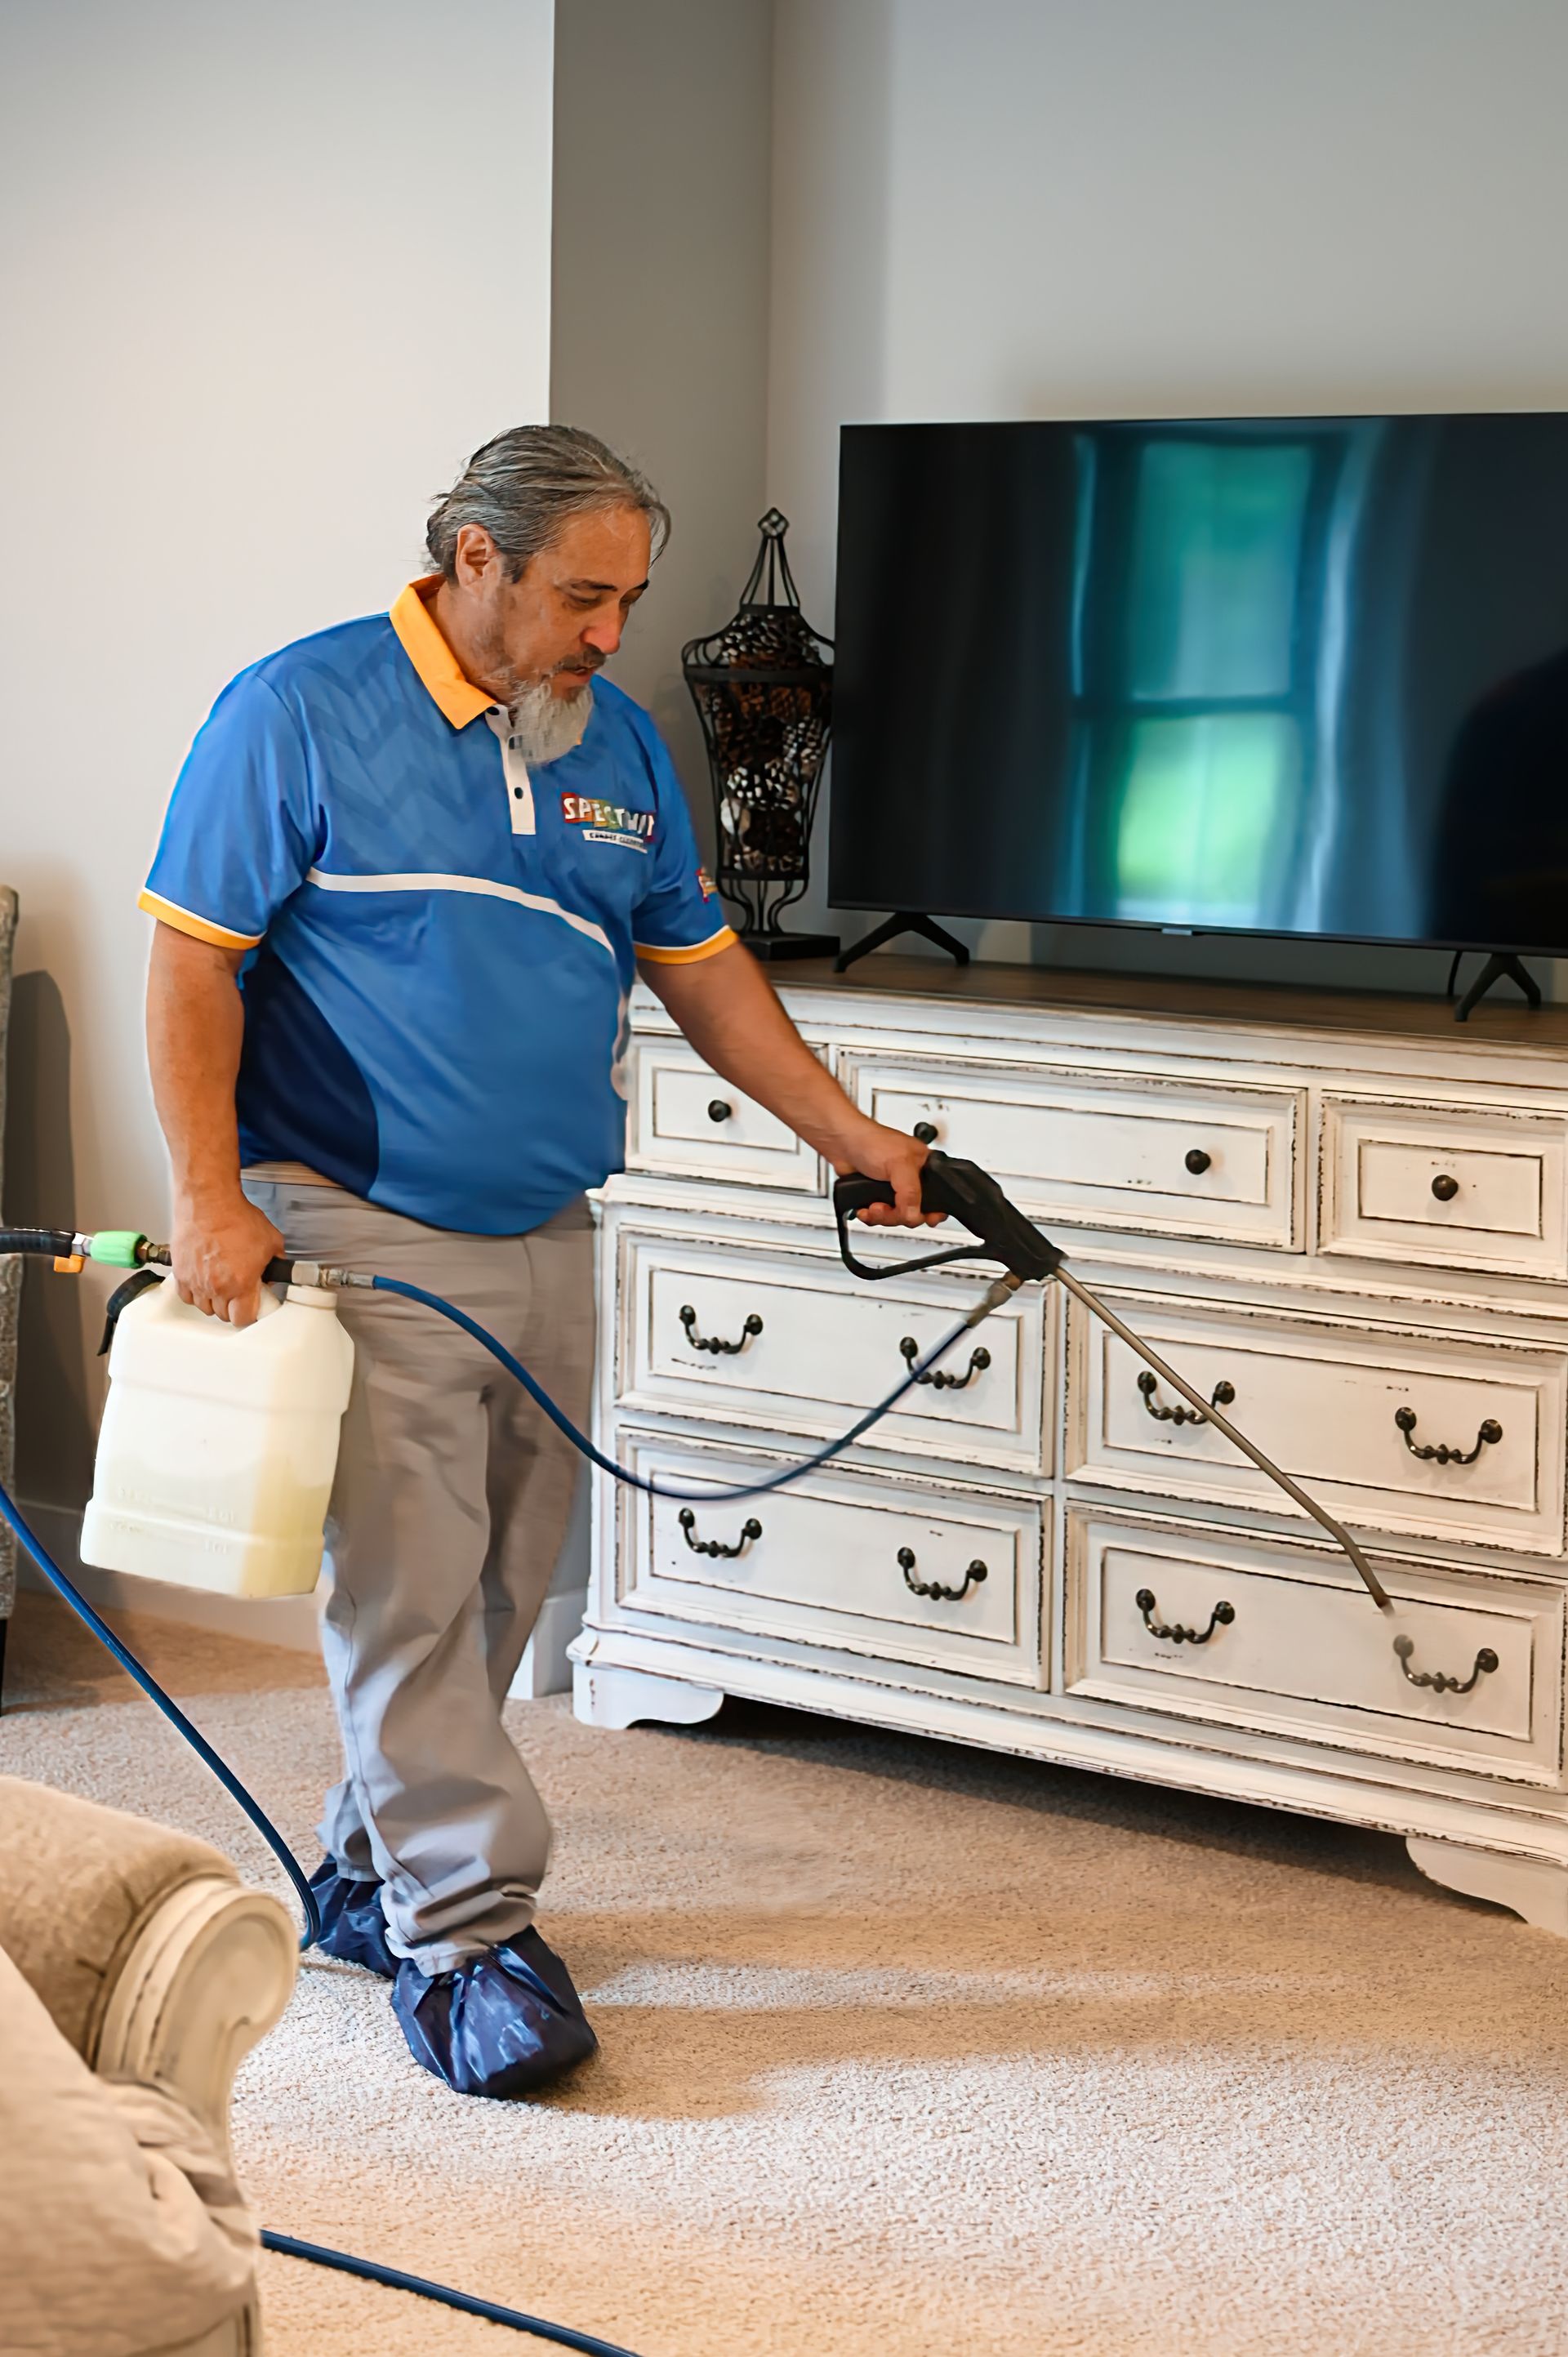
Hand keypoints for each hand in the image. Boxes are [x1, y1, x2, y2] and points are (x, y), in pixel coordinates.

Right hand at [171, 1189, 284, 1324]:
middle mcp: (216, 1287)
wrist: (209, 1202)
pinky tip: (203, 1281)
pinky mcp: (180, 1273)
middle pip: (223, 1315)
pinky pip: (186, 1296)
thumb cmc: (236, 1217)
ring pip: (204, 1307)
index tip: (252, 1307)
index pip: (243, 1319)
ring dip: (214, 1300)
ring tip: (221, 1284)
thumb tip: (274, 1274)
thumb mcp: (271, 1242)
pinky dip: (194, 1292)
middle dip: (233, 1306)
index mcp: (241, 1283)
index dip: (249, 1315)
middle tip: (239, 1291)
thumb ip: (276, 1264)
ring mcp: (195, 1281)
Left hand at [828, 1121, 944, 1228]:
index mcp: (925, 1168)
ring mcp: (894, 1189)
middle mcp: (912, 1179)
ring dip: (882, 1216)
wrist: (841, 1143)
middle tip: (885, 1207)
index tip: (917, 1218)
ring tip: (872, 1206)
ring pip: (897, 1217)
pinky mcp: (877, 1195)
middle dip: (897, 1215)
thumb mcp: (899, 1165)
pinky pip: (881, 1216)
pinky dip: (871, 1216)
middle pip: (915, 1212)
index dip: (930, 1212)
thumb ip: (911, 1192)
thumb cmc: (871, 1141)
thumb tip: (915, 1215)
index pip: (938, 1198)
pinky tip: (865, 1209)